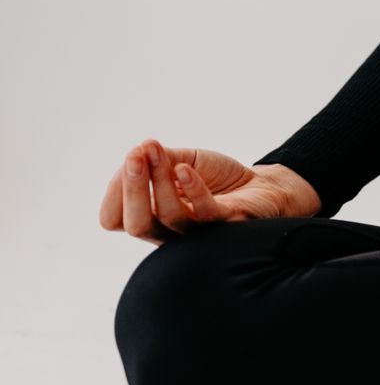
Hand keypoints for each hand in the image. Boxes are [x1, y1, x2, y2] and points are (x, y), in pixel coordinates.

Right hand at [99, 140, 321, 245]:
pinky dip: (192, 189)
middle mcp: (168, 231)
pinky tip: (185, 169)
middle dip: (131, 187)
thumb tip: (136, 152)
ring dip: (159, 180)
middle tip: (134, 156)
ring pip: (167, 217)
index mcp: (151, 217)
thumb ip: (157, 159)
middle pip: (136, 223)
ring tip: (156, 151)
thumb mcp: (180, 161)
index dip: (116, 190)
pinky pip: (204, 213)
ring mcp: (197, 233)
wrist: (260, 186)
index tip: (132, 157)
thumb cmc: (217, 179)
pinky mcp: (225, 227)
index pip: (114, 218)